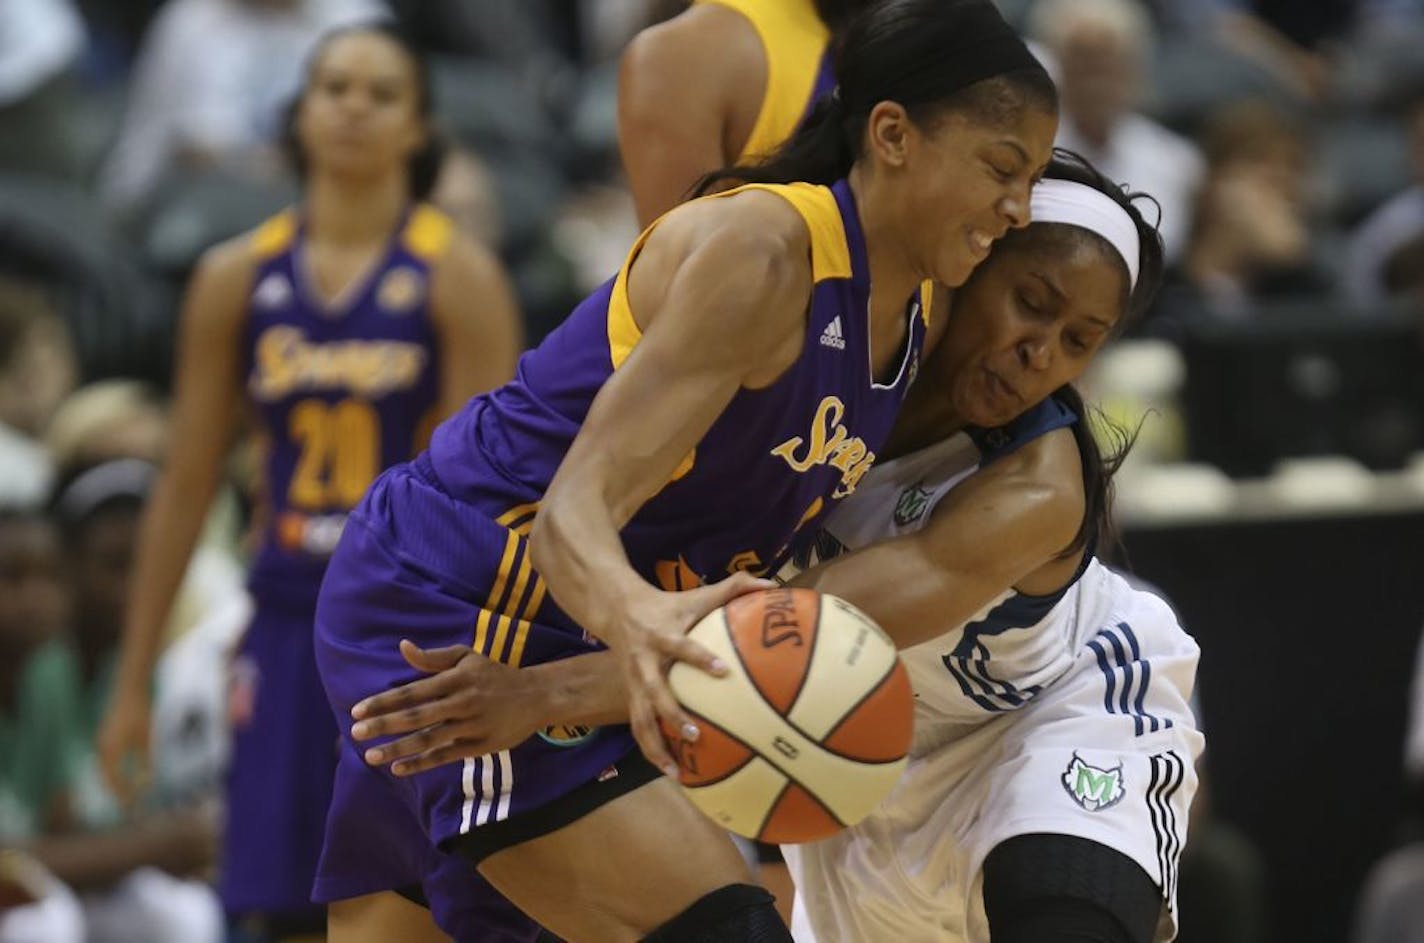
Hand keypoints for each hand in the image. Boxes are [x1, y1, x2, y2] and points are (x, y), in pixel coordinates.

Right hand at [97, 684, 151, 805]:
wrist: (130, 688)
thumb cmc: (141, 711)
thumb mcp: (148, 738)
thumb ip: (146, 762)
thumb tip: (147, 785)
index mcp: (109, 751)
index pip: (115, 781)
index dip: (125, 796)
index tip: (134, 808)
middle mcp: (101, 749)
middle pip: (107, 780)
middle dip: (118, 795)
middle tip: (130, 809)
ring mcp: (101, 744)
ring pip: (105, 772)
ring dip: (115, 786)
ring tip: (127, 798)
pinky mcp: (105, 739)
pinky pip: (107, 763)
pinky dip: (113, 774)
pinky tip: (123, 780)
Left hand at [351, 641, 542, 775]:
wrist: (536, 696)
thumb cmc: (494, 675)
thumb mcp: (467, 657)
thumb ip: (433, 657)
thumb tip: (402, 647)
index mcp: (456, 678)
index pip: (412, 691)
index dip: (384, 701)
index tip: (357, 711)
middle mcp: (462, 701)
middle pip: (417, 716)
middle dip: (383, 724)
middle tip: (355, 733)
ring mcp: (472, 726)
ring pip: (429, 739)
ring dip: (398, 749)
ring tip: (370, 756)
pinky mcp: (481, 746)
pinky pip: (446, 756)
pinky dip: (422, 763)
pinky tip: (398, 769)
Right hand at [612, 573, 775, 776]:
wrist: (617, 609)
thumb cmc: (668, 604)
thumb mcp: (696, 594)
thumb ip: (733, 588)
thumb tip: (770, 584)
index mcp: (663, 635)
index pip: (682, 647)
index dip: (700, 658)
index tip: (723, 672)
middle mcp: (645, 663)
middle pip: (654, 692)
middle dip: (672, 714)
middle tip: (695, 735)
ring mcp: (634, 683)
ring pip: (639, 719)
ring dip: (656, 746)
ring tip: (676, 772)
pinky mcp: (631, 696)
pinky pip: (639, 728)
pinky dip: (653, 751)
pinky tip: (672, 772)